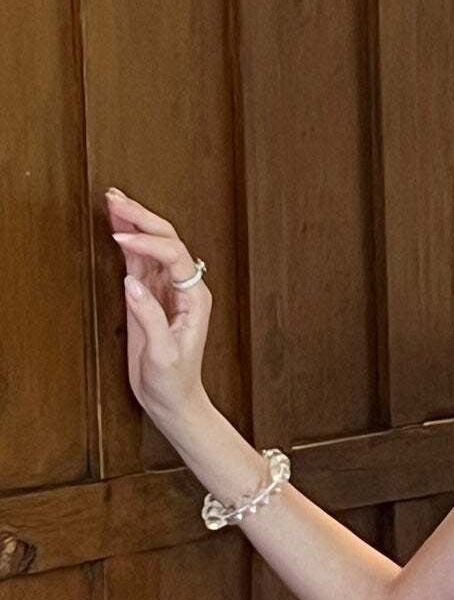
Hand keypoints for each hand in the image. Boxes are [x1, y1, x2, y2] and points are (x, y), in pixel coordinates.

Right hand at [105, 186, 212, 424]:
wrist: (173, 399)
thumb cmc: (174, 381)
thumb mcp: (163, 354)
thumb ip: (149, 317)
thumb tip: (131, 283)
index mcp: (194, 298)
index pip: (174, 256)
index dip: (148, 244)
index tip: (121, 240)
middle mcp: (184, 288)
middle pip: (167, 240)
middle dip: (142, 218)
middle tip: (115, 199)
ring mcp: (166, 289)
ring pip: (152, 246)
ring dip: (134, 223)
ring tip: (113, 201)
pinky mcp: (150, 296)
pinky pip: (139, 262)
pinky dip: (127, 242)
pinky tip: (115, 227)